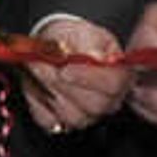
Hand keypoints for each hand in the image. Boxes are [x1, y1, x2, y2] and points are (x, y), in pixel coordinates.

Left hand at [17, 16, 129, 133]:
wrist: (58, 47)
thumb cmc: (75, 40)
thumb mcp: (82, 33)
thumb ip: (87, 44)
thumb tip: (93, 57)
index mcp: (120, 75)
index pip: (114, 83)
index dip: (89, 77)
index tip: (65, 67)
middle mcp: (109, 100)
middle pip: (95, 104)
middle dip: (63, 84)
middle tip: (43, 64)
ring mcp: (87, 116)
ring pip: (70, 115)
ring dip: (48, 91)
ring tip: (37, 68)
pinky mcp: (62, 123)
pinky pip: (48, 120)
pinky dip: (36, 102)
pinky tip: (35, 85)